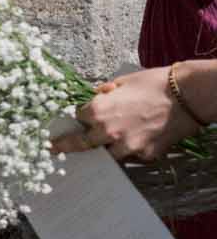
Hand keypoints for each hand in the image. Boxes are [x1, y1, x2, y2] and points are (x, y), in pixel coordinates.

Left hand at [52, 67, 196, 162]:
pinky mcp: (144, 156)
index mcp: (98, 111)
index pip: (78, 117)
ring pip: (107, 155)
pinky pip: (130, 156)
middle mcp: (108, 132)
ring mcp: (127, 147)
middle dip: (68, 145)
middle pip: (82, 143)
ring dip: (104, 149)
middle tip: (54, 150)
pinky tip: (135, 141)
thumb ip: (104, 92)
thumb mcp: (121, 82)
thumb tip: (97, 96)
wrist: (184, 97)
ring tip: (103, 147)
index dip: (79, 116)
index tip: (75, 119)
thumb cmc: (152, 84)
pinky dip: (129, 150)